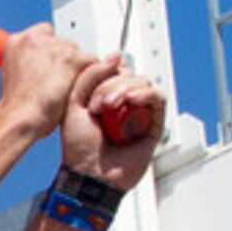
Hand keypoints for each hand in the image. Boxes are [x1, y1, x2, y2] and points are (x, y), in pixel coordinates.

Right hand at [0, 26, 88, 138]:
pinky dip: (91, 77)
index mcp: (16, 41)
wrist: (19, 118)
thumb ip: (29, 62)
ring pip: (79, 52)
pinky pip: (93, 62)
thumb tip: (43, 65)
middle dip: (65, 60)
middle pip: (63, 42)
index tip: (50, 65)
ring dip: (77, 69)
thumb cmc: (16, 106)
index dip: (50, 51)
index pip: (44, 33)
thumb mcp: (13, 76)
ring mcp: (54, 47)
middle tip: (59, 81)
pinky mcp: (72, 58)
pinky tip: (79, 91)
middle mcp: (34, 38)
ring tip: (66, 89)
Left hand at [61, 55, 165, 190]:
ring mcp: (139, 113)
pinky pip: (158, 98)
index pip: (114, 70)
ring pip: (142, 82)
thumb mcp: (73, 103)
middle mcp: (124, 104)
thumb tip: (115, 56)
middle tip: (96, 104)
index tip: (88, 91)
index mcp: (104, 97)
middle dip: (110, 84)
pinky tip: (130, 100)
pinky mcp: (154, 124)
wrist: (88, 174)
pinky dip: (144, 94)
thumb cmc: (78, 147)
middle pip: (128, 74)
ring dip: (123, 89)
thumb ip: (89, 76)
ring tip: (107, 108)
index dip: (103, 73)